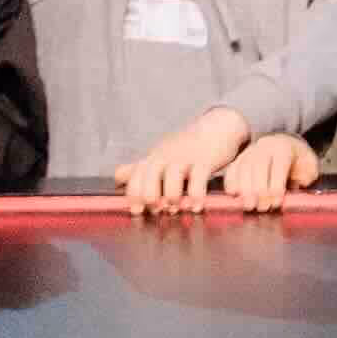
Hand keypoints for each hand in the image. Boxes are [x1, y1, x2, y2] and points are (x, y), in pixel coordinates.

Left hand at [113, 106, 253, 216]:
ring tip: (177, 208)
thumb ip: (139, 167)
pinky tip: (196, 206)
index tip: (138, 211)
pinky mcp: (205, 160)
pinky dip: (196, 197)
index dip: (133, 196)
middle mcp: (166, 157)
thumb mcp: (161, 153)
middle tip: (159, 210)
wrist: (218, 126)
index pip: (134, 177)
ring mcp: (185, 157)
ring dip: (173, 198)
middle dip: (151, 198)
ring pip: (172, 179)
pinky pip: (198, 181)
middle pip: (149, 178)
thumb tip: (118, 178)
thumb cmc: (187, 146)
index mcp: (153, 158)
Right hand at [223, 133, 320, 213]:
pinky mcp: (238, 160)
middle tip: (262, 208)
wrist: (283, 144)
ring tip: (249, 206)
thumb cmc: (297, 161)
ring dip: (244, 189)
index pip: (279, 165)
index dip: (277, 185)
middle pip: (258, 166)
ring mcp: (249, 152)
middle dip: (259, 189)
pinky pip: (231, 170)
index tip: (276, 203)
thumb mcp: (309, 165)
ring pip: (243, 168)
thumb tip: (300, 185)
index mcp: (284, 148)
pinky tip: (234, 195)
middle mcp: (264, 147)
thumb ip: (307, 176)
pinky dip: (231, 183)